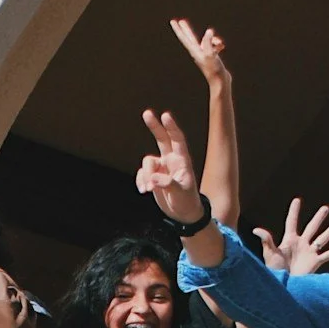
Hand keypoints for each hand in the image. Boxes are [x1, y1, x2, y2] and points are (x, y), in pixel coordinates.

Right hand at [135, 109, 204, 228]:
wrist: (183, 214)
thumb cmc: (187, 201)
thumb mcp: (181, 192)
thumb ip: (167, 184)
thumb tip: (152, 179)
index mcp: (182, 160)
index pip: (177, 139)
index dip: (171, 127)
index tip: (165, 115)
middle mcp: (171, 161)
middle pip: (162, 139)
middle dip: (154, 126)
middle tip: (147, 113)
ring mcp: (161, 168)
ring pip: (147, 162)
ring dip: (145, 175)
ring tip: (148, 189)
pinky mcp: (153, 177)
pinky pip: (142, 174)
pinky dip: (141, 181)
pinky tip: (144, 191)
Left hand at [168, 17, 231, 87]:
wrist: (220, 82)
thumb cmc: (214, 70)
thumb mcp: (210, 54)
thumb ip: (208, 41)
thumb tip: (209, 31)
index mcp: (194, 51)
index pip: (184, 38)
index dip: (179, 29)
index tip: (172, 22)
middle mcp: (197, 52)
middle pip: (190, 38)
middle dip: (186, 29)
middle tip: (180, 22)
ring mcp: (204, 54)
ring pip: (208, 40)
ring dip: (214, 39)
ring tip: (220, 44)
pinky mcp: (211, 57)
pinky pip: (214, 45)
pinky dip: (218, 44)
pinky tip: (222, 47)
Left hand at [254, 197, 328, 275]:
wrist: (283, 285)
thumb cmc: (274, 270)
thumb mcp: (270, 254)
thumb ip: (266, 241)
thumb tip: (256, 230)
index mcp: (289, 240)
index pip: (292, 222)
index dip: (294, 211)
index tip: (297, 200)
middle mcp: (301, 244)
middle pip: (312, 228)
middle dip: (318, 218)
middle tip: (325, 208)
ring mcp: (309, 253)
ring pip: (322, 239)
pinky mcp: (315, 262)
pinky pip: (327, 255)